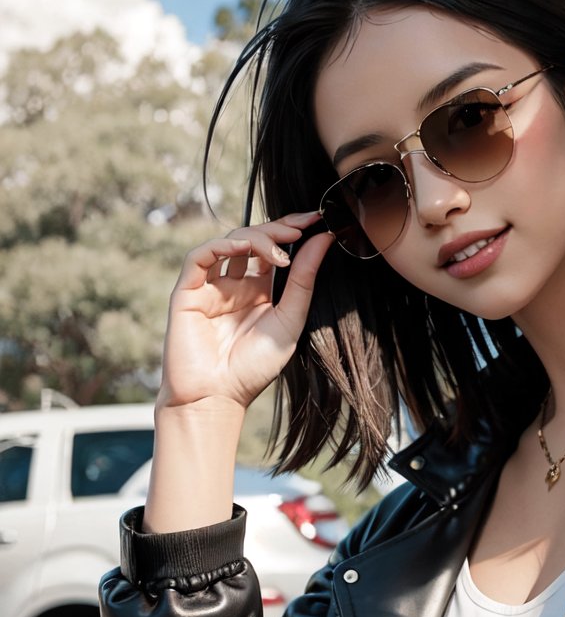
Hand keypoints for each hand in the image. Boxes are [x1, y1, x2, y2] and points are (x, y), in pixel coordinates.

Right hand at [157, 212, 335, 412]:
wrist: (217, 398)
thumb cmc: (253, 368)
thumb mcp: (289, 319)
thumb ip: (304, 279)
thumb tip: (324, 239)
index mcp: (258, 292)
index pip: (273, 250)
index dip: (291, 231)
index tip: (316, 219)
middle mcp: (233, 285)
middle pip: (253, 240)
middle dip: (277, 230)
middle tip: (301, 228)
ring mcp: (210, 287)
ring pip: (229, 242)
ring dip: (256, 238)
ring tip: (280, 250)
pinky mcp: (187, 292)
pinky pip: (199, 257)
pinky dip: (220, 246)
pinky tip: (243, 249)